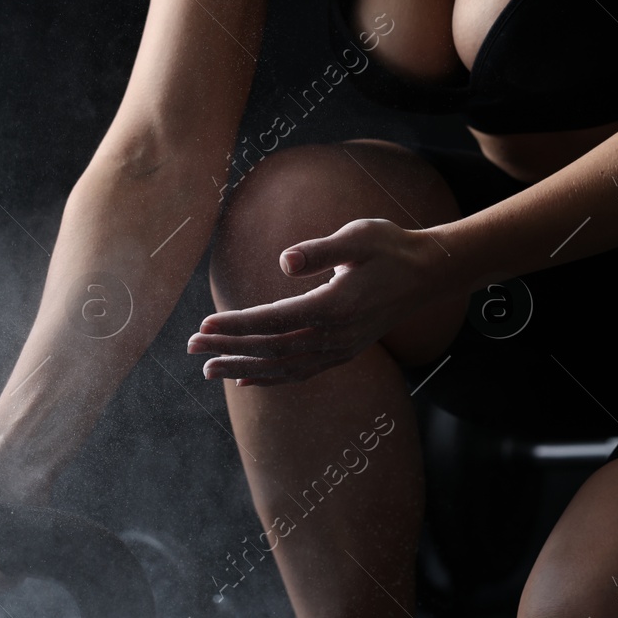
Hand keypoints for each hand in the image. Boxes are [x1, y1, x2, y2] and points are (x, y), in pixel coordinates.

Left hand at [188, 218, 452, 384]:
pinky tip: (246, 381)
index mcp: (334, 307)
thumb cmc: (390, 248)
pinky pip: (300, 373)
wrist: (427, 275)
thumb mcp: (359, 236)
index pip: (273, 321)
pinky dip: (271, 378)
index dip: (236, 326)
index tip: (203, 325)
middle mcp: (334, 337)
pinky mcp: (342, 354)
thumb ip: (321, 249)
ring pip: (282, 367)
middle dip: (227, 348)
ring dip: (243, 369)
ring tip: (208, 370)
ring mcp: (339, 350)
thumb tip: (285, 260)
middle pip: (270, 348)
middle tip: (190, 346)